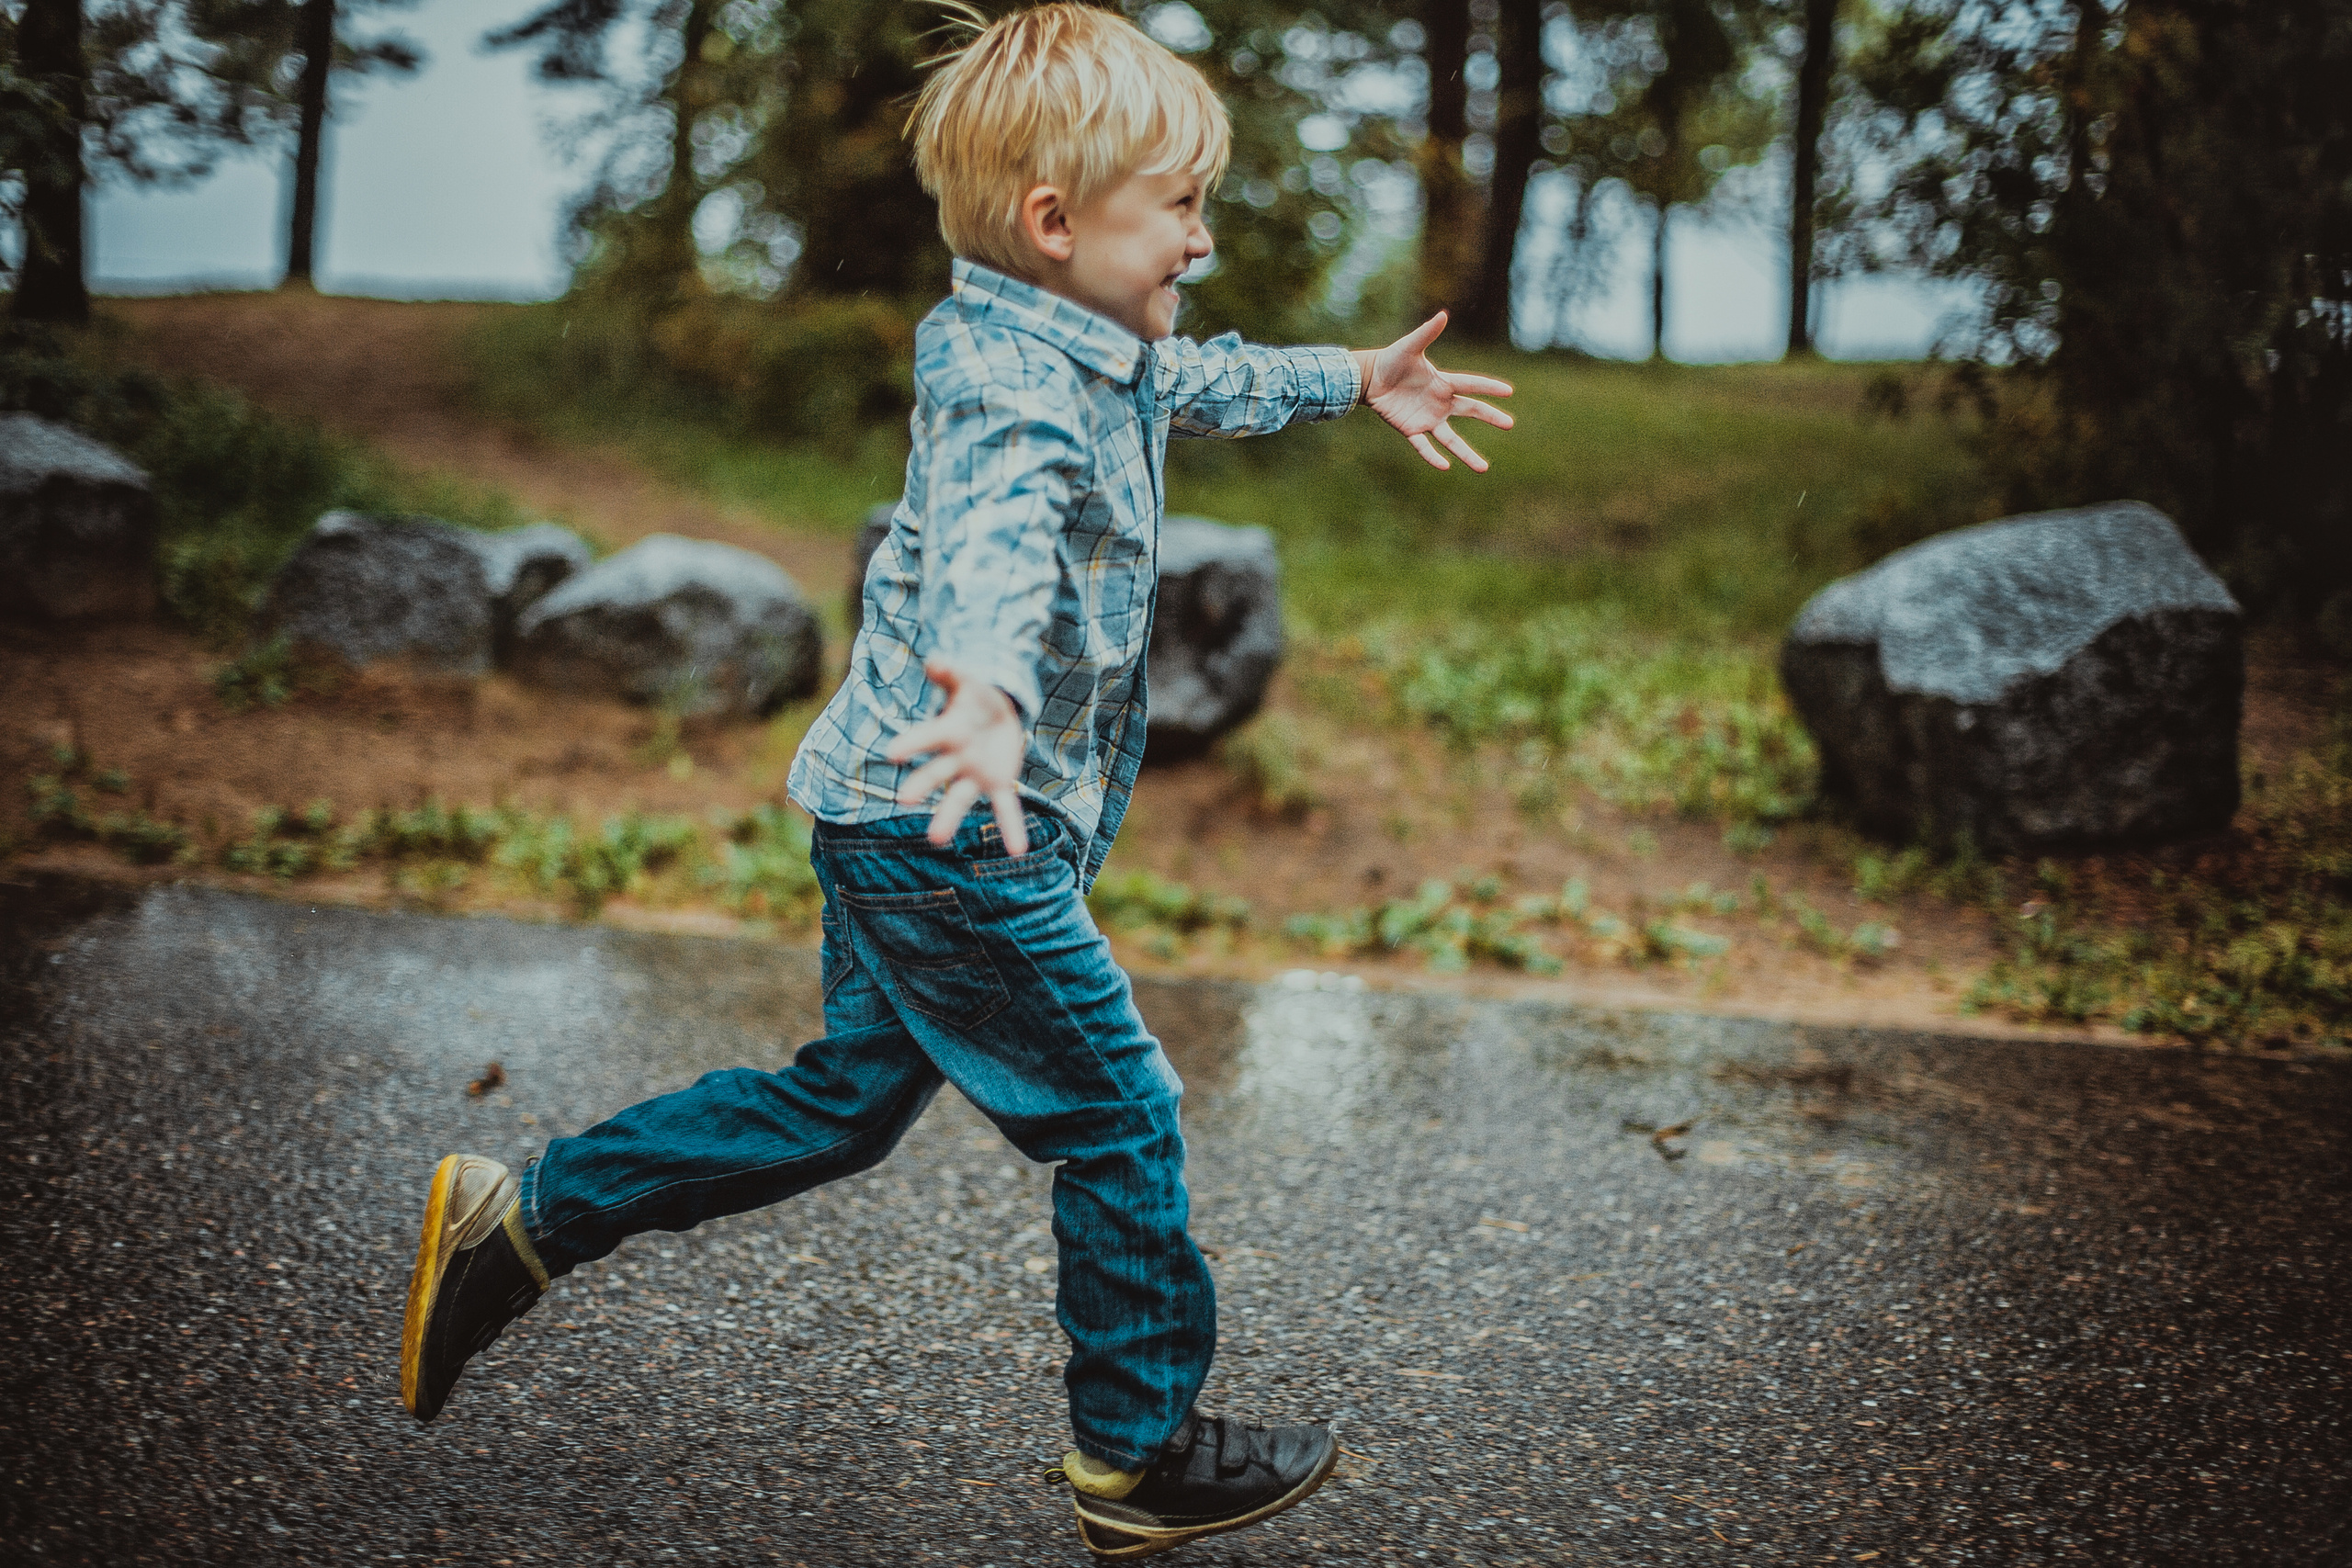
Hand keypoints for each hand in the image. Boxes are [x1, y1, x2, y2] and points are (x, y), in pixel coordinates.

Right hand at [883, 658, 1030, 853]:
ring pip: (960, 797)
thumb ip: (951, 673)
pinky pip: (1005, 808)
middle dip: (922, 784)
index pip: (929, 737)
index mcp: (950, 730)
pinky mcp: (997, 783)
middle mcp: (957, 757)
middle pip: (937, 772)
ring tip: (936, 840)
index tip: (892, 753)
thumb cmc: (976, 696)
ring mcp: (975, 773)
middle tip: (904, 800)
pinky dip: (1011, 827)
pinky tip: (1018, 849)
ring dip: (948, 817)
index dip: (913, 744)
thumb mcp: (968, 682)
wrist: (998, 713)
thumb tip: (933, 659)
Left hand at [1354, 311, 1514, 471]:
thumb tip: (1443, 315)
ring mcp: (1427, 418)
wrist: (1370, 379)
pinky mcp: (1412, 430)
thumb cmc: (1391, 360)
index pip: (1471, 384)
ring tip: (1483, 468)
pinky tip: (1445, 466)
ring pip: (1451, 439)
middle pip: (1470, 411)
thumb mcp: (1410, 346)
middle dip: (1490, 417)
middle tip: (1510, 423)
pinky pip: (1424, 446)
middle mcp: (1440, 403)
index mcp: (1443, 382)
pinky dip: (1433, 456)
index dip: (1488, 387)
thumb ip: (1426, 333)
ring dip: (1466, 453)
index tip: (1509, 391)